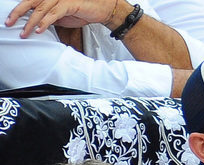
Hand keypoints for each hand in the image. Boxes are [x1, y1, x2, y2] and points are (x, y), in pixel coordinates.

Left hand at [6, 0, 120, 36]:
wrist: (103, 10)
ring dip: (30, 22)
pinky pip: (53, 13)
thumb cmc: (85, 11)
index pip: (30, 1)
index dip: (19, 10)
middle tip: (9, 23)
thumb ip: (50, 17)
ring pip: (40, 9)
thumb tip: (38, 24)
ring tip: (24, 32)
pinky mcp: (69, 4)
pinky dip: (45, 22)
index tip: (11, 19)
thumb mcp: (63, 15)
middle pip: (30, 2)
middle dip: (18, 13)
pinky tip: (39, 29)